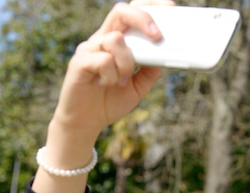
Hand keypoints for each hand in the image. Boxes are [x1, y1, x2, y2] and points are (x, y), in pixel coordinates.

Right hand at [49, 0, 174, 143]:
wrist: (85, 123)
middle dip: (143, 19)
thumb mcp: (138, 87)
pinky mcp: (79, 63)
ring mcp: (89, 49)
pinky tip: (107, 85)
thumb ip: (149, 71)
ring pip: (115, 38)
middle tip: (157, 37)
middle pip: (121, 11)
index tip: (170, 8)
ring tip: (122, 81)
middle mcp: (102, 40)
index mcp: (117, 41)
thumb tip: (164, 55)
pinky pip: (103, 59)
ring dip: (126, 62)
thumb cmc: (110, 101)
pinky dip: (112, 75)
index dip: (150, 6)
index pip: (132, 13)